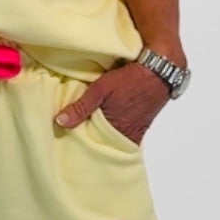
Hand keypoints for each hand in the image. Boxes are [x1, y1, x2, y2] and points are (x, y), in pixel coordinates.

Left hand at [53, 62, 168, 145]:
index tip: (70, 147)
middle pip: (106, 146)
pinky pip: (125, 134)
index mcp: (118, 133)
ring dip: (103, 137)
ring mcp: (137, 131)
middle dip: (92, 144)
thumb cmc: (131, 79)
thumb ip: (81, 107)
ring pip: (115, 140)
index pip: (96, 149)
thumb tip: (60, 121)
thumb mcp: (101, 89)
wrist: (160, 70)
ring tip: (87, 133)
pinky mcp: (142, 124)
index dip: (83, 148)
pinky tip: (105, 125)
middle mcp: (129, 136)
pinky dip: (114, 132)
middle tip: (75, 142)